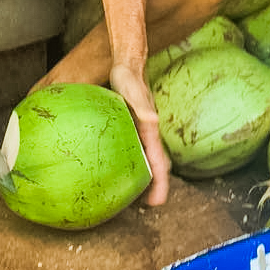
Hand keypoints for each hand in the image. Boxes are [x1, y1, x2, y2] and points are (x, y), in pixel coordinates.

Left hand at [109, 62, 169, 205]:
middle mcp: (146, 134)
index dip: (160, 184)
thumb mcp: (135, 93)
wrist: (127, 64)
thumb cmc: (131, 78)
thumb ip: (143, 107)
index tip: (157, 202)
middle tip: (145, 205)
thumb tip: (152, 121)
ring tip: (129, 193)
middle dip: (152, 185)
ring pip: (142, 158)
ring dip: (140, 176)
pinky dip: (126, 161)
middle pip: (153, 165)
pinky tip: (109, 165)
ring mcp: (138, 132)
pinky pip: (129, 149)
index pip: (159, 162)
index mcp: (150, 131)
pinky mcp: (128, 127)